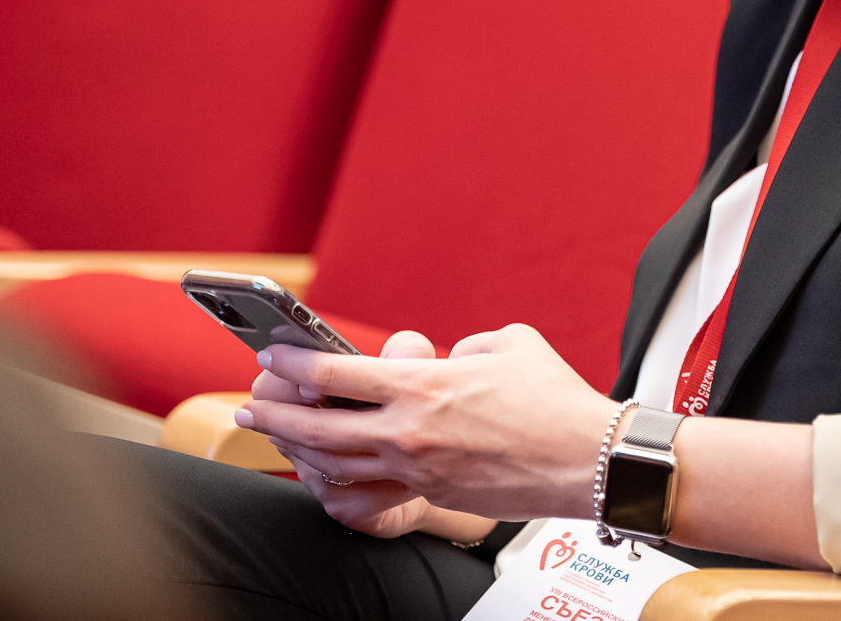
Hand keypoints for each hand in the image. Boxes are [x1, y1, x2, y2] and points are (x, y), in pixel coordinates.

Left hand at [237, 323, 616, 522]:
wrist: (588, 459)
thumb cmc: (556, 402)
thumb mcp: (508, 344)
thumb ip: (468, 345)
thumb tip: (452, 357)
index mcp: (424, 385)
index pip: (336, 373)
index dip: (294, 363)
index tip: (274, 355)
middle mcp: (411, 432)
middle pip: (318, 428)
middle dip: (274, 414)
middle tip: (252, 402)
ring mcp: (419, 470)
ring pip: (336, 466)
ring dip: (298, 451)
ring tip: (278, 438)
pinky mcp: (435, 496)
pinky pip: (371, 495)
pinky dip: (342, 484)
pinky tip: (329, 475)